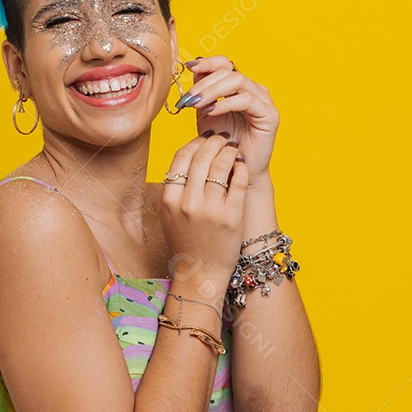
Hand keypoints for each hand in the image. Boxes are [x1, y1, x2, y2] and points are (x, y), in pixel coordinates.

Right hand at [159, 134, 248, 290]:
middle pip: (201, 157)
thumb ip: (175, 187)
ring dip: (229, 151)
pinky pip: (238, 182)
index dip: (194, 142)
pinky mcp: (231, 217)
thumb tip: (189, 154)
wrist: (200, 274)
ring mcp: (211, 210)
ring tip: (234, 148)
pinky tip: (242, 166)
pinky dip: (241, 168)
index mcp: (169, 200)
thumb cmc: (185, 241)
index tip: (204, 139)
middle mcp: (188, 203)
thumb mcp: (168, 214)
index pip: (181, 157)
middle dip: (214, 142)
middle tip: (223, 138)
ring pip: (221, 165)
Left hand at [178, 56, 278, 187]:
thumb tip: (192, 67)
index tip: (189, 67)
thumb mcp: (205, 112)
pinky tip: (211, 112)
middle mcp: (253, 89)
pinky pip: (246, 100)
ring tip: (196, 104)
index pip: (224, 64)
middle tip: (188, 98)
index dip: (207, 63)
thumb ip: (201, 91)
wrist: (233, 170)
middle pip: (228, 71)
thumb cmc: (219, 143)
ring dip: (212, 91)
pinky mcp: (270, 114)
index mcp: (239, 86)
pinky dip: (225, 104)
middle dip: (204, 83)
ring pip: (237, 80)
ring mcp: (263, 100)